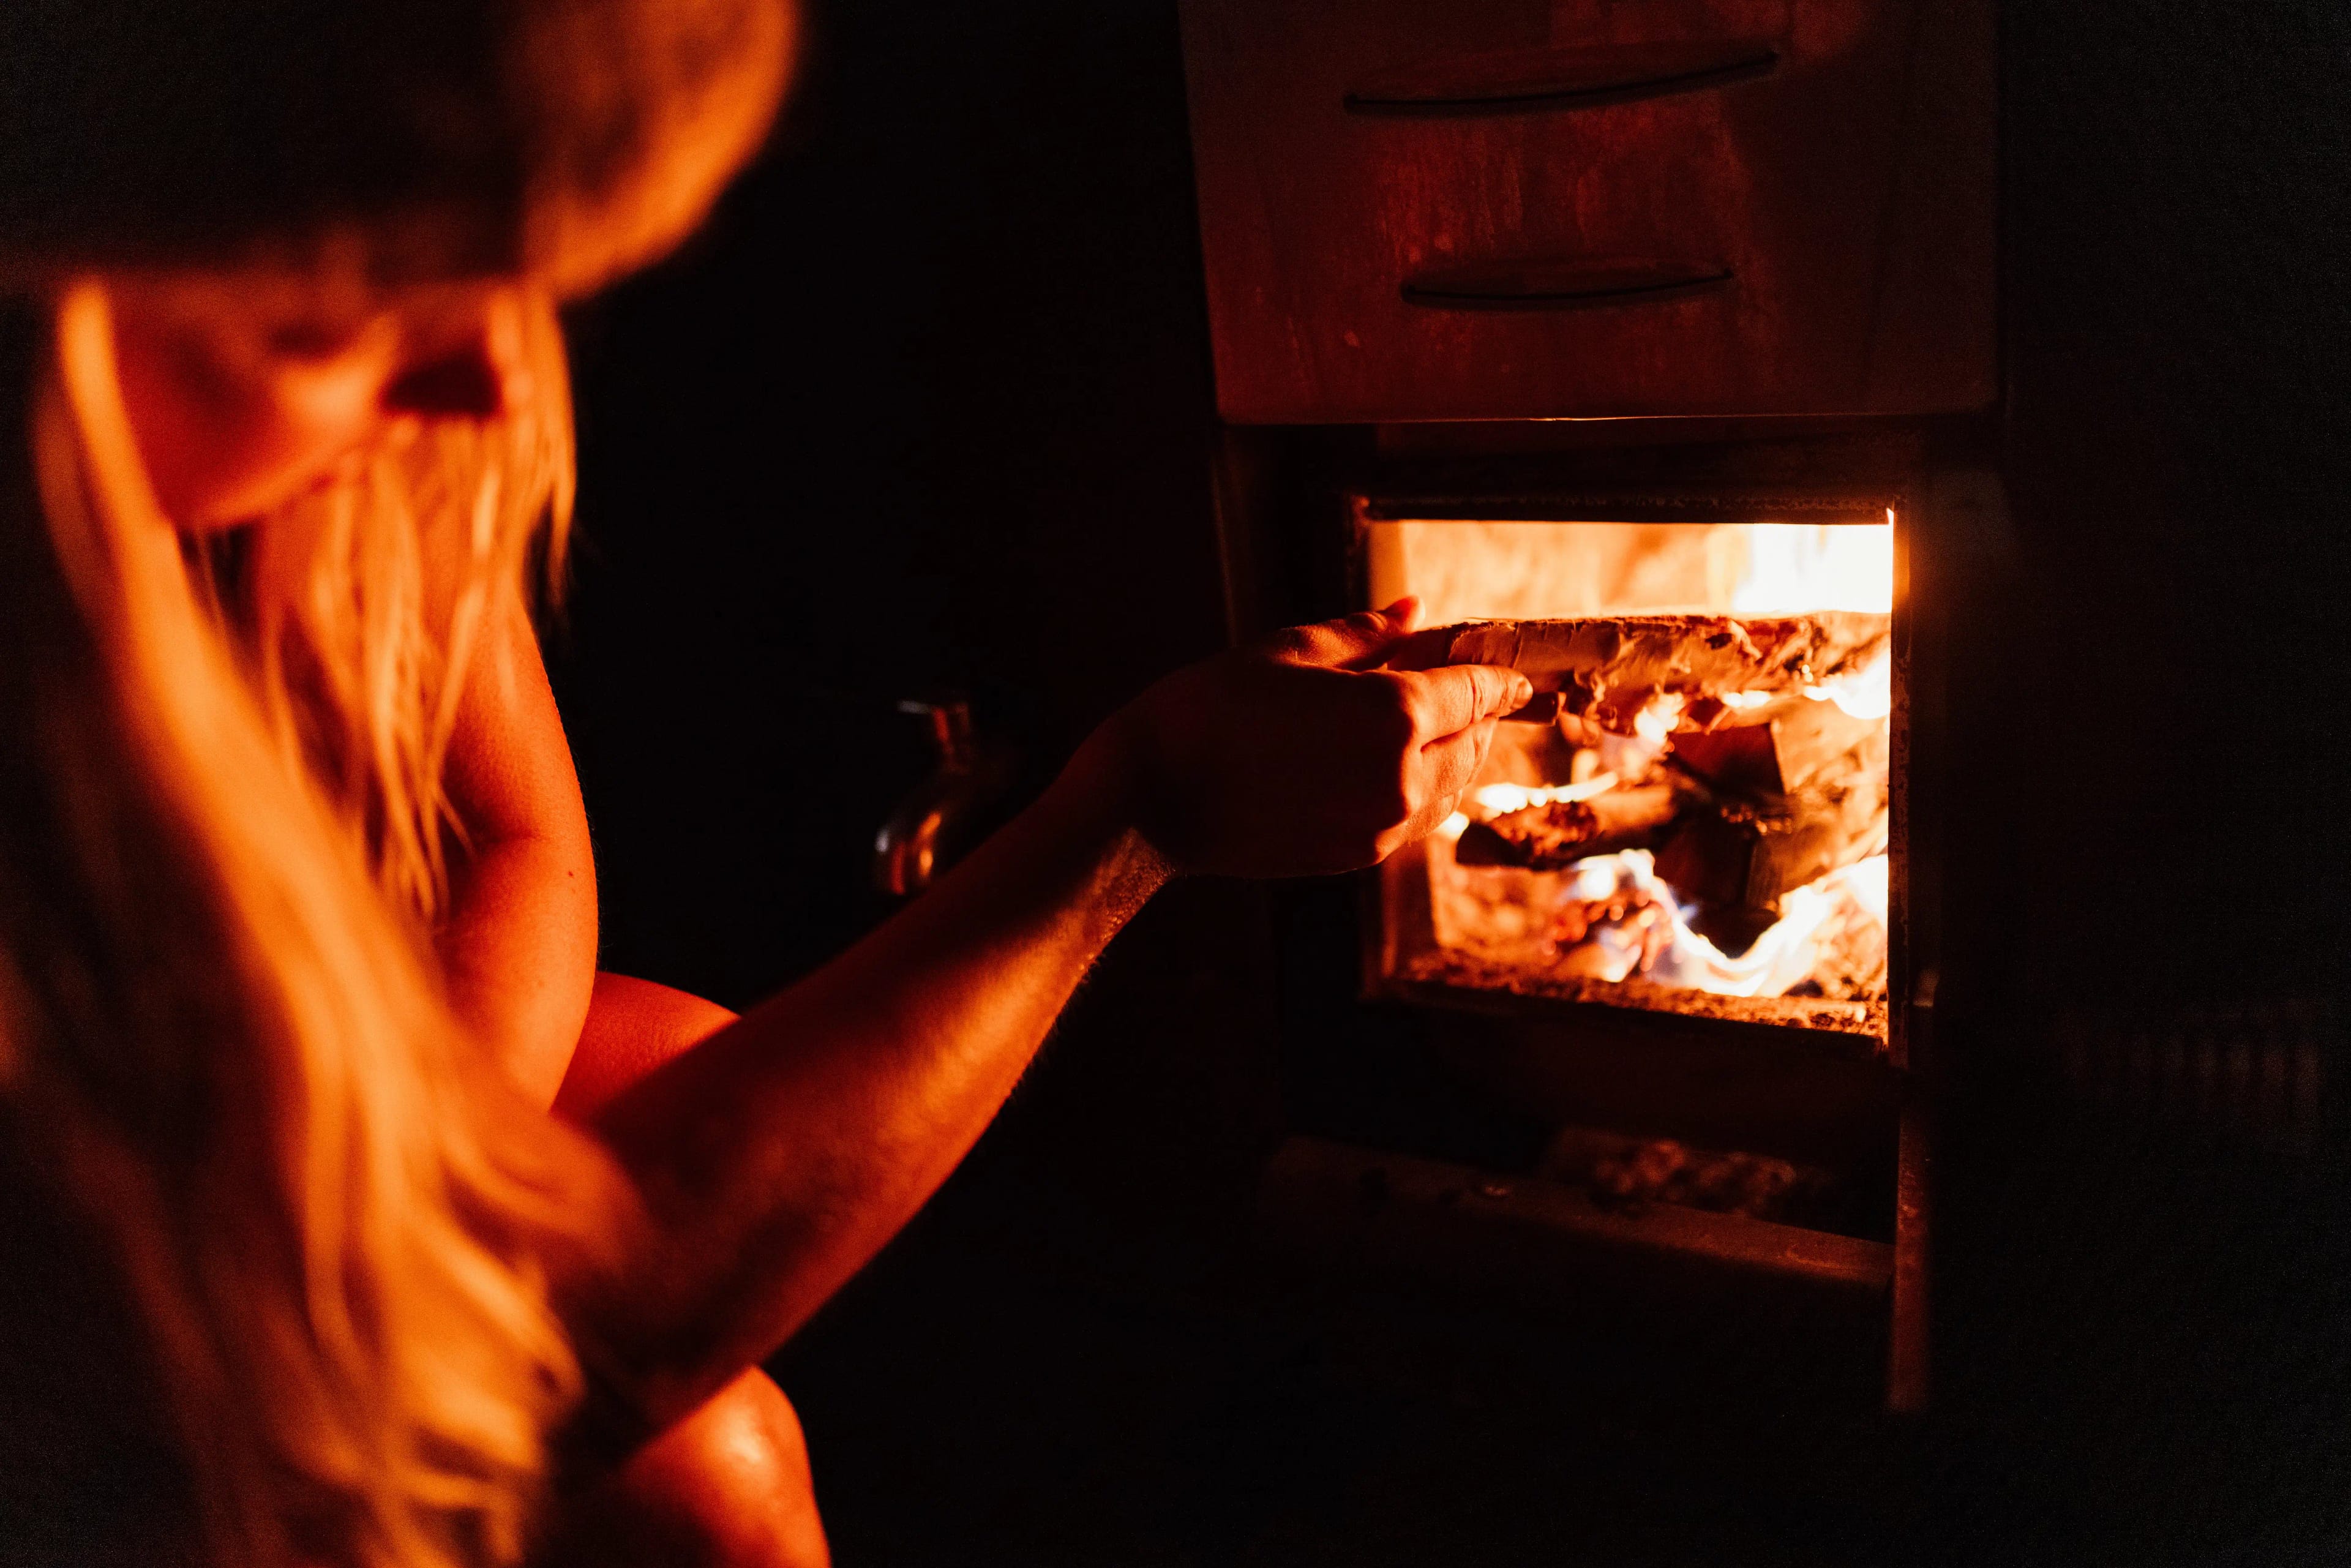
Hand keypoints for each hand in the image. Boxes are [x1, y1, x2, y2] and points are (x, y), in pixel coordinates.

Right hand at [1072, 599, 1532, 877]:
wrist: (1150, 800)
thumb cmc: (1210, 709)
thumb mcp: (1291, 651)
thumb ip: (1367, 635)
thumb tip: (1416, 610)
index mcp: (1395, 713)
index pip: (1478, 689)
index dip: (1500, 672)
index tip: (1513, 666)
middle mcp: (1404, 776)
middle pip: (1475, 742)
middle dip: (1477, 711)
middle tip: (1463, 681)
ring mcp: (1384, 824)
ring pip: (1452, 786)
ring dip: (1453, 752)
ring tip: (1428, 721)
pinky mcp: (1359, 856)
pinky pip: (1416, 816)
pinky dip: (1421, 785)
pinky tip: (1391, 761)